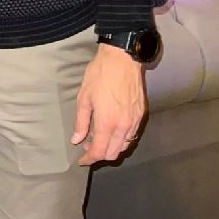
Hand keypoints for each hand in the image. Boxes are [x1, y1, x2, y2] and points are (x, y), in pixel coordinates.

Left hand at [71, 45, 145, 165]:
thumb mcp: (84, 98)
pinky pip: (132, 135)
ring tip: (99, 138)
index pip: (100, 152)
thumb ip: (81, 122)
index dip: (89, 159)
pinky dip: (121, 139)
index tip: (82, 160)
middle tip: (88, 147)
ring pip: (124, 146)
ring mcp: (135, 121)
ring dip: (111, 148)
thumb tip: (77, 139)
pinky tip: (112, 130)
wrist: (122, 59)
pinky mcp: (141, 114)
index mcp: (108, 123)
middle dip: (100, 155)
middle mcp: (124, 126)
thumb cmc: (100, 75)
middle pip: (113, 153)